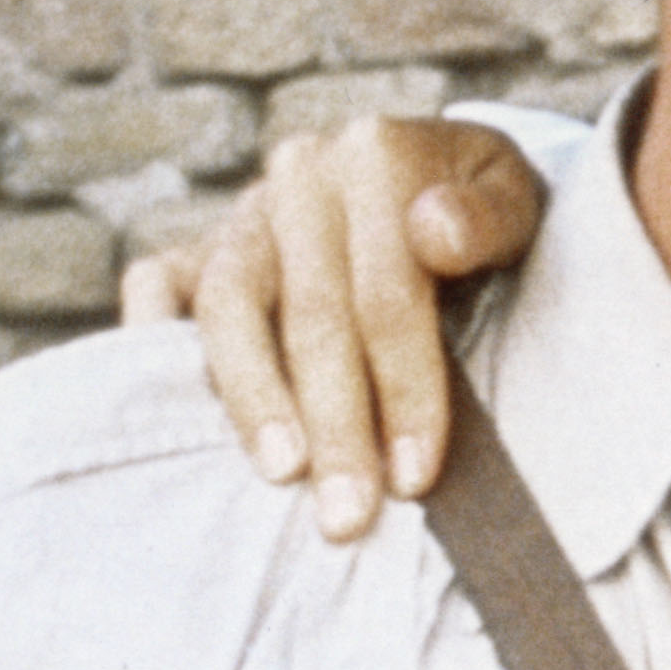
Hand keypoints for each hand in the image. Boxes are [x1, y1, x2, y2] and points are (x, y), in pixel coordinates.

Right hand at [115, 119, 543, 540]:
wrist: (444, 185)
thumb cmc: (486, 219)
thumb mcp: (520, 203)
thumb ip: (490, 219)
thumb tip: (431, 230)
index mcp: (376, 155)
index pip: (386, 290)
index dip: (402, 388)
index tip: (416, 474)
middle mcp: (301, 175)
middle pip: (311, 312)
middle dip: (334, 424)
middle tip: (349, 514)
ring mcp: (245, 212)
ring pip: (230, 306)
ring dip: (252, 399)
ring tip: (281, 475)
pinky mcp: (199, 244)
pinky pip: (156, 284)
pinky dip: (150, 340)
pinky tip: (181, 417)